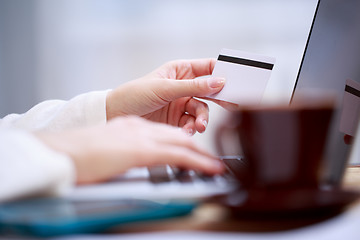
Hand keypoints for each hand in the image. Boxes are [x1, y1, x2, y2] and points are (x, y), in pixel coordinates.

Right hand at [36, 116, 223, 183]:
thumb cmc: (78, 153)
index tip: (193, 149)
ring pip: (183, 141)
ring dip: (202, 153)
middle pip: (178, 134)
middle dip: (198, 145)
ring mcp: (143, 137)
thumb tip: (129, 156)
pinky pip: (180, 154)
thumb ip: (123, 148)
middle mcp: (140, 128)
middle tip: (212, 156)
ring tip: (215, 164)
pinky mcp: (143, 150)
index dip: (182, 140)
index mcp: (131, 127)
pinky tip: (210, 168)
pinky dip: (199, 161)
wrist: (62, 151)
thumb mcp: (107, 147)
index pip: (165, 132)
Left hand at [106, 59, 231, 134]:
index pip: (207, 68)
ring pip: (202, 110)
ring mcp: (181, 104)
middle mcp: (183, 86)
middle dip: (218, 99)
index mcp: (180, 71)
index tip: (232, 82)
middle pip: (209, 91)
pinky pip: (193, 123)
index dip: (221, 73)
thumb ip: (192, 86)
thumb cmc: (134, 94)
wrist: (115, 116)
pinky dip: (192, 128)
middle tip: (229, 106)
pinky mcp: (177, 120)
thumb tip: (218, 81)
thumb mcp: (164, 88)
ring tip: (198, 126)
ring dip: (202, 119)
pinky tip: (187, 131)